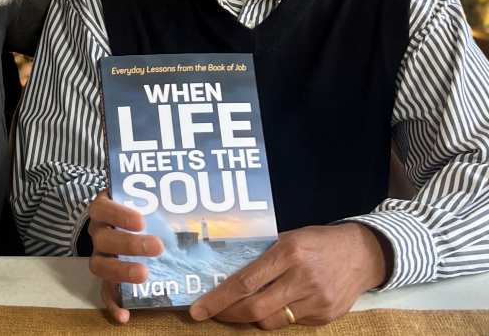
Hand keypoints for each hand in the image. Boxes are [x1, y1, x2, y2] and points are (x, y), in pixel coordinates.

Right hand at [87, 190, 163, 323]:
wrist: (113, 216)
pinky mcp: (104, 276)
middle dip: (130, 244)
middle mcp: (97, 233)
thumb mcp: (136, 192)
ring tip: (145, 275)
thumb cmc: (132, 204)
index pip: (103, 209)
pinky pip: (104, 291)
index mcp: (102, 210)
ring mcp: (99, 255)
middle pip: (104, 240)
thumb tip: (185, 180)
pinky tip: (125, 316)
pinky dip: (112, 304)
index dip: (119, 215)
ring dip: (122, 272)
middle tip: (157, 247)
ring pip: (100, 266)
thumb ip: (150, 190)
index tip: (141, 221)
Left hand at [189, 223, 389, 329]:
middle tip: (211, 314)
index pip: (245, 282)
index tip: (198, 309)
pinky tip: (275, 305)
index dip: (218, 299)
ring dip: (251, 318)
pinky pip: (291, 323)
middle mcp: (301, 278)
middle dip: (228, 315)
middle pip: (255, 309)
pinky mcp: (326, 317)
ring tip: (239, 309)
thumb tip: (229, 272)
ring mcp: (316, 301)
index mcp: (288, 252)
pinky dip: (276, 317)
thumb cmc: (318, 240)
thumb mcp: (289, 237)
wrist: (363, 253)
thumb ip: (263, 255)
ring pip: (271, 321)